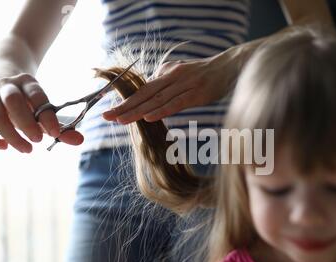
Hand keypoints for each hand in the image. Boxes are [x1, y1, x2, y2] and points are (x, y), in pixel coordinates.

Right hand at [0, 73, 83, 152]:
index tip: (56, 133)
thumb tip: (80, 140)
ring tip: (27, 149)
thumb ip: (61, 128)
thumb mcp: (44, 113)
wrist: (0, 86)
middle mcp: (6, 86)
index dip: (46, 115)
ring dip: (10, 134)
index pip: (37, 97)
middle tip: (38, 141)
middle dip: (26, 122)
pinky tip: (4, 146)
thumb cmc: (27, 105)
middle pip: (13, 101)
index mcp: (27, 83)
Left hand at [102, 52, 235, 123]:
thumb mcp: (182, 72)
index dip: (126, 101)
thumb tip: (151, 88)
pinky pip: (176, 103)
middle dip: (125, 107)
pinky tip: (148, 117)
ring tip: (121, 120)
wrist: (228, 67)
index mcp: (167, 73)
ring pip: (156, 100)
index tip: (111, 112)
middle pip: (144, 94)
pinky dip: (161, 110)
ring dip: (138, 111)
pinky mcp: (196, 94)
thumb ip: (166, 79)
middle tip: (107, 117)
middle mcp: (172, 78)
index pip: (142, 90)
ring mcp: (184, 85)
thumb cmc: (205, 72)